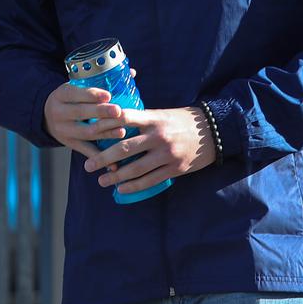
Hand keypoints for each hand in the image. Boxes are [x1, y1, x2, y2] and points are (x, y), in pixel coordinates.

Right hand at [43, 82, 127, 159]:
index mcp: (60, 95)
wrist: (47, 117)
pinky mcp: (70, 144)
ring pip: (86, 133)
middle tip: (118, 111)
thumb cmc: (71, 98)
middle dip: (101, 113)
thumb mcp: (76, 86)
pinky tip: (114, 163)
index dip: (91, 94)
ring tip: (122, 131)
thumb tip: (132, 72)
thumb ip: (100, 81)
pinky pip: (86, 151)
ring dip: (105, 133)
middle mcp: (59, 113)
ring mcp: (64, 130)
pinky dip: (101, 157)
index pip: (74, 93)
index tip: (108, 95)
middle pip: (81, 113)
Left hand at [82, 107, 215, 194]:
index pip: (123, 120)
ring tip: (101, 181)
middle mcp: (158, 136)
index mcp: (152, 118)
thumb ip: (141, 120)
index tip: (89, 133)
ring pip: (135, 168)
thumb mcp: (161, 114)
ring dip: (115, 177)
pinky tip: (121, 189)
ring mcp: (167, 154)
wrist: (214, 131)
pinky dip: (133, 186)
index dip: (104, 126)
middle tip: (88, 166)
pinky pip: (150, 180)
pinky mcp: (175, 169)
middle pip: (124, 148)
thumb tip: (113, 124)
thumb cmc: (182, 120)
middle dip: (102, 158)